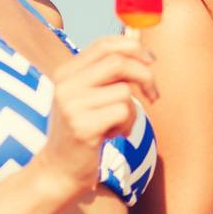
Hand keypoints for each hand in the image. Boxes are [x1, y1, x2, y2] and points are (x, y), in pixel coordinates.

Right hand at [37, 35, 157, 201]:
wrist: (58, 170)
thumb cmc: (82, 130)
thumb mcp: (88, 96)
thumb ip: (108, 72)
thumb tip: (140, 43)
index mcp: (65, 72)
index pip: (104, 44)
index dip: (134, 48)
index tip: (151, 61)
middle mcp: (65, 85)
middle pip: (118, 62)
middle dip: (146, 76)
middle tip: (154, 95)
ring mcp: (71, 106)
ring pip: (125, 91)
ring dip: (133, 110)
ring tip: (118, 124)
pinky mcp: (83, 127)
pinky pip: (124, 112)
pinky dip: (127, 124)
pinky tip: (113, 135)